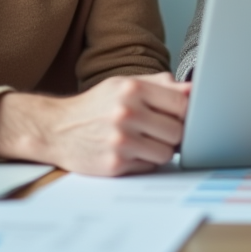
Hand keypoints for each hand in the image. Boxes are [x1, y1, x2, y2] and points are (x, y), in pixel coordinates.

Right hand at [0, 72, 189, 175]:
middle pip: (177, 132)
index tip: (178, 116)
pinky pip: (149, 167)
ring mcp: (121, 140)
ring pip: (166, 153)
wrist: (57, 129)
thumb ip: (160, 85)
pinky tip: (130, 151)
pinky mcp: (115, 164)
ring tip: (144, 141)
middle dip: (173, 134)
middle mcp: (126, 113)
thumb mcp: (124, 85)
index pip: (181, 105)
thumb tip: (193, 90)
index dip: (184, 113)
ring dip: (160, 149)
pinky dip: (144, 161)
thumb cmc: (96, 105)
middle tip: (159, 130)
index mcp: (132, 89)